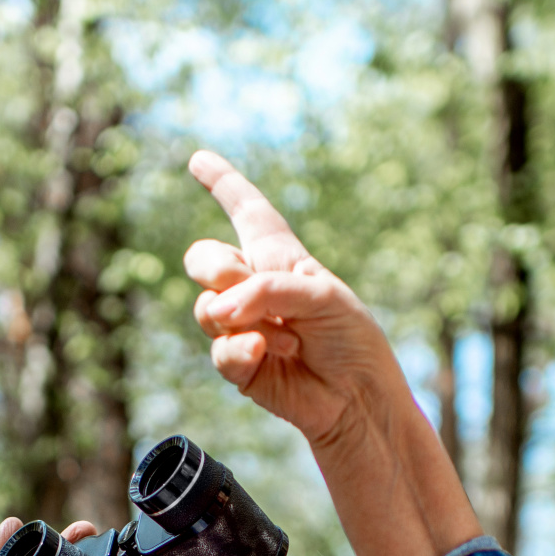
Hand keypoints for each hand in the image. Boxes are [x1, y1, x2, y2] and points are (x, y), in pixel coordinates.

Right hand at [184, 151, 419, 450]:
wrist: (356, 396)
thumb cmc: (351, 340)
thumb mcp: (324, 296)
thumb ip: (270, 289)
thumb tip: (219, 312)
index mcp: (280, 258)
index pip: (247, 211)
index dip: (223, 183)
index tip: (198, 159)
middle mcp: (252, 287)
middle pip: (203, 257)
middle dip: (217, 268)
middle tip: (248, 289)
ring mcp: (240, 326)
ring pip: (206, 306)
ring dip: (247, 320)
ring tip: (288, 339)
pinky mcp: (236, 363)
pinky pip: (218, 349)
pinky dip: (243, 350)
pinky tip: (267, 356)